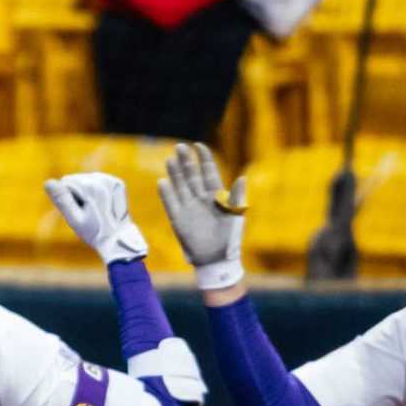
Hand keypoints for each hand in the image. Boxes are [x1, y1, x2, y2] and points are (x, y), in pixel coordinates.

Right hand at [43, 172, 148, 264]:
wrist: (118, 238)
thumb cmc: (94, 232)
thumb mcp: (74, 218)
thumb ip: (61, 199)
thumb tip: (48, 182)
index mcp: (90, 187)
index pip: (66, 182)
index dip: (68, 198)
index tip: (79, 211)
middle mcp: (102, 179)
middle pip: (77, 178)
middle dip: (77, 194)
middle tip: (88, 212)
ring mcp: (111, 180)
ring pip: (86, 179)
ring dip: (87, 192)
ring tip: (95, 209)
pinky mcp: (117, 183)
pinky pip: (98, 181)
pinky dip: (97, 191)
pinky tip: (102, 204)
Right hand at [159, 143, 246, 290]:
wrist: (217, 259)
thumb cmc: (229, 238)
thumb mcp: (236, 215)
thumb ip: (236, 197)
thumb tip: (243, 177)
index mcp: (216, 195)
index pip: (208, 172)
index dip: (203, 158)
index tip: (198, 146)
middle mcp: (201, 199)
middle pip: (192, 176)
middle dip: (186, 162)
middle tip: (179, 147)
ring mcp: (189, 208)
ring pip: (180, 186)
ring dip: (175, 173)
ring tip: (170, 159)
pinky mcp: (179, 220)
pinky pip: (171, 204)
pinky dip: (167, 194)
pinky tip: (162, 182)